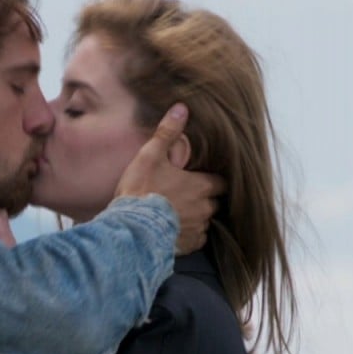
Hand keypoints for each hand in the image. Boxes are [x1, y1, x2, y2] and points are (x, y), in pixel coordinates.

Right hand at [114, 103, 225, 253]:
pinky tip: (176, 231)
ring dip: (196, 216)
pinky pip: (197, 239)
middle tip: (188, 194)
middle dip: (205, 198)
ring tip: (179, 213)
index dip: (213, 179)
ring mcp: (198, 228)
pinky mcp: (189, 245)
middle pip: (215, 202)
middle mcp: (205, 208)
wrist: (132, 229)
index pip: (221, 182)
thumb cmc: (141, 191)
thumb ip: (167, 132)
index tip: (204, 178)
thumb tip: (181, 107)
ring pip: (205, 221)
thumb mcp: (151, 156)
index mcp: (201, 186)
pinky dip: (189, 234)